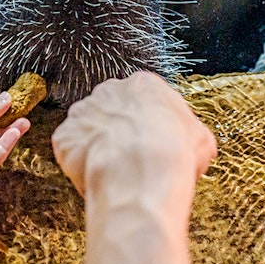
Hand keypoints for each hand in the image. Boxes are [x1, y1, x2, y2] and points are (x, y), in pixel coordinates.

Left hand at [51, 71, 215, 197]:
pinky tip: (96, 178)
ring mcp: (82, 112)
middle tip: (130, 161)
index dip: (147, 127)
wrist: (141, 170)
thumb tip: (194, 146)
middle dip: (118, 134)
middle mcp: (108, 90)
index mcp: (143, 85)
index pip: (141, 101)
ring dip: (97, 148)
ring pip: (87, 130)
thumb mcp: (201, 140)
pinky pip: (70, 151)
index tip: (151, 145)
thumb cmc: (173, 153)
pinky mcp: (63, 136)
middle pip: (111, 112)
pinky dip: (79, 165)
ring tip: (114, 174)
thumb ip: (190, 135)